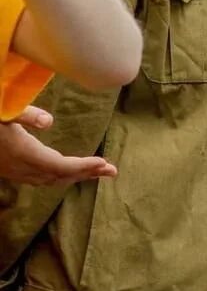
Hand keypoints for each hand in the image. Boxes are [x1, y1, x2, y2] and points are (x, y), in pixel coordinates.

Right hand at [0, 106, 116, 185]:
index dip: (83, 167)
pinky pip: (38, 178)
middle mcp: (19, 166)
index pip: (59, 166)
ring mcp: (13, 170)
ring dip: (74, 176)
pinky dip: (58, 176)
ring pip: (48, 180)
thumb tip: (49, 121)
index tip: (104, 164)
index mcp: (22, 152)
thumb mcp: (4, 111)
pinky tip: (65, 171)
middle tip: (112, 171)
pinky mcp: (9, 170)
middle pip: (59, 176)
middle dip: (86, 174)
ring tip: (97, 171)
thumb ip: (26, 114)